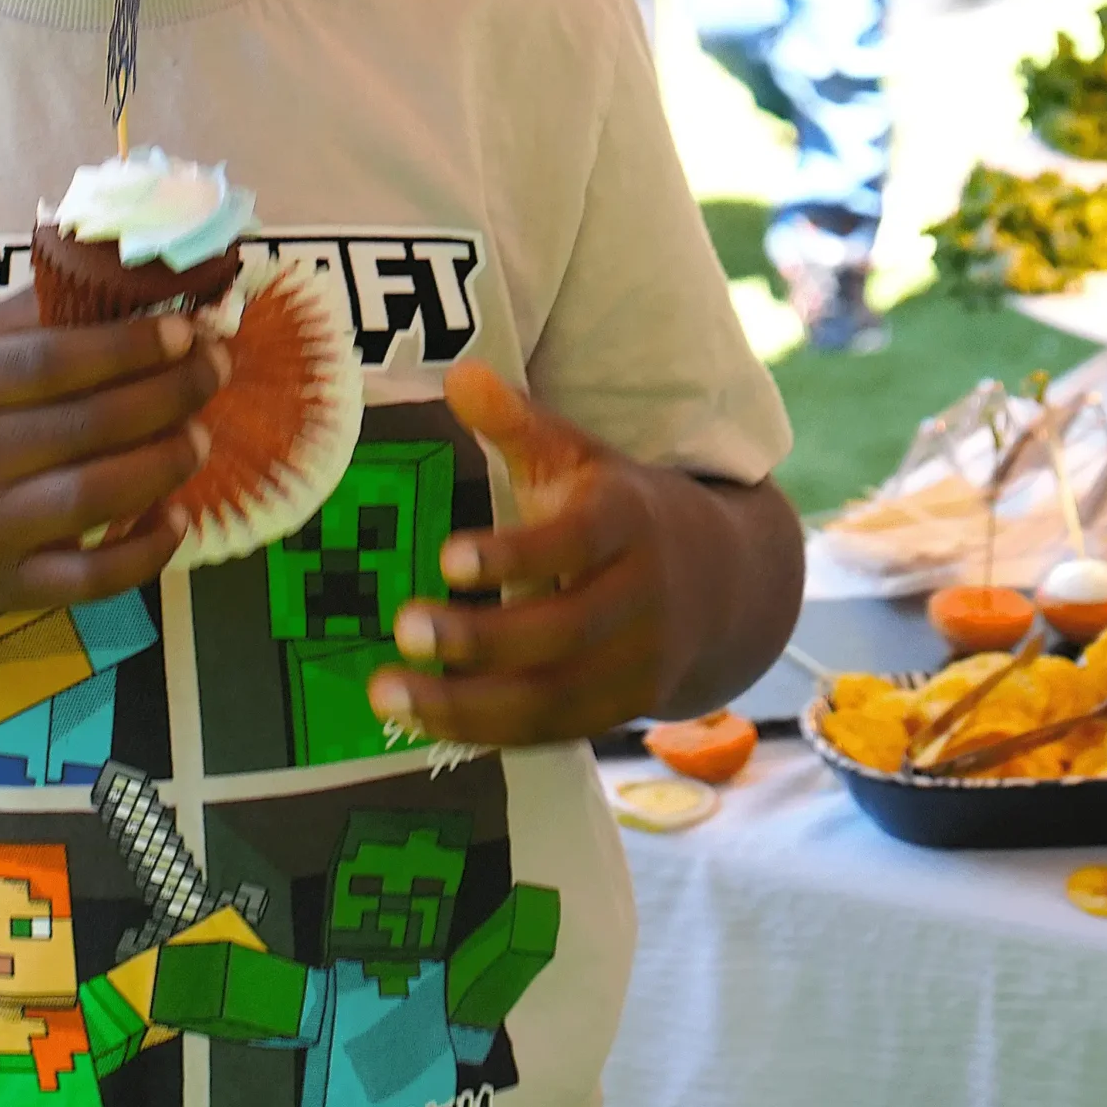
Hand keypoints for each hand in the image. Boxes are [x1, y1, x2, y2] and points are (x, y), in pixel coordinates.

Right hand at [0, 288, 229, 614]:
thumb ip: (44, 311)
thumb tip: (141, 279)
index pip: (54, 361)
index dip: (130, 345)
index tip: (187, 331)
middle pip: (88, 425)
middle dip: (170, 395)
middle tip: (215, 372)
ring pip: (93, 498)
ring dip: (164, 464)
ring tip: (200, 437)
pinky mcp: (10, 588)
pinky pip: (89, 579)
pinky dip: (145, 552)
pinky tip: (177, 518)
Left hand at [366, 361, 696, 746]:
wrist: (721, 582)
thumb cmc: (619, 508)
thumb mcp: (581, 455)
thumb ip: (519, 421)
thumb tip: (459, 374)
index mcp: (630, 520)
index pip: (577, 541)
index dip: (516, 555)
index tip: (448, 558)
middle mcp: (641, 599)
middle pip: (561, 631)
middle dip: (479, 639)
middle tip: (403, 627)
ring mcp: (637, 666)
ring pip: (550, 697)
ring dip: (464, 704)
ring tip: (385, 691)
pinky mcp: (619, 714)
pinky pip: (548, 732)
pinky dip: (483, 731)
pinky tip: (419, 720)